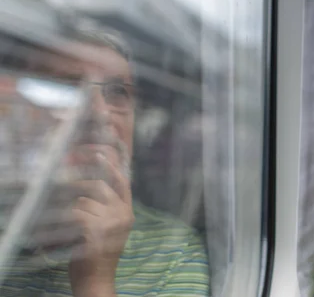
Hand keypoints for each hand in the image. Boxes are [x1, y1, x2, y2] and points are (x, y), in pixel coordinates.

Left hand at [66, 152, 133, 296]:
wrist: (97, 278)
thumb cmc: (99, 253)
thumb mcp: (112, 228)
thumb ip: (109, 207)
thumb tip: (93, 182)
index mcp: (127, 213)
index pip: (122, 182)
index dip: (110, 166)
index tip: (99, 153)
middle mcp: (122, 214)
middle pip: (98, 186)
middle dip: (79, 188)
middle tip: (67, 191)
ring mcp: (110, 221)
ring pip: (82, 200)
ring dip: (72, 210)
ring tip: (73, 228)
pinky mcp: (94, 228)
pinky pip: (75, 212)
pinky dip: (67, 220)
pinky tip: (71, 232)